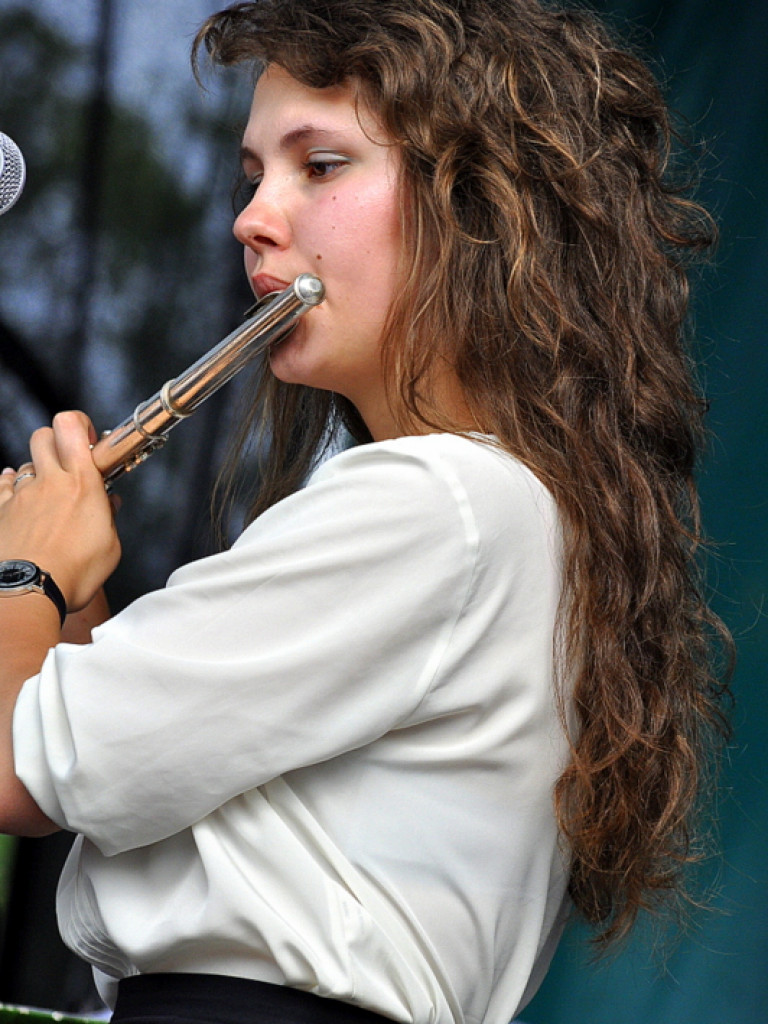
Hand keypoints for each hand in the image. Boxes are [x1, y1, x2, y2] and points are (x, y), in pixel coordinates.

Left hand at [0, 411, 121, 611]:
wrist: (30, 592)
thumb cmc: (73, 573)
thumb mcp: (110, 548)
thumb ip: (109, 520)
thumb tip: (109, 506)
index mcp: (82, 484)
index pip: (70, 427)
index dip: (78, 424)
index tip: (88, 439)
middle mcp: (50, 482)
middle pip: (43, 435)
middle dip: (55, 441)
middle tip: (68, 460)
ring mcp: (22, 496)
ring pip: (25, 464)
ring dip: (37, 472)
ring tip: (47, 492)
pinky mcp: (2, 512)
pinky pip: (3, 486)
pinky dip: (12, 486)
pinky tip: (20, 497)